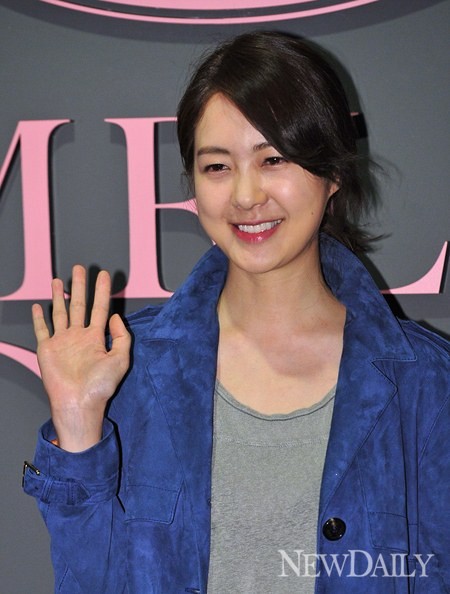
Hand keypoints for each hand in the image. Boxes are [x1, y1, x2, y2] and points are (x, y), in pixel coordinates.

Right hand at [32, 265, 130, 451]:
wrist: (78, 402)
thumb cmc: (100, 386)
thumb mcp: (120, 359)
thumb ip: (121, 336)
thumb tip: (116, 316)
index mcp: (96, 338)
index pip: (100, 308)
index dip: (102, 291)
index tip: (103, 275)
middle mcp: (79, 337)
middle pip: (79, 305)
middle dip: (79, 286)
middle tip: (80, 268)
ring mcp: (62, 342)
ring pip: (60, 312)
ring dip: (59, 296)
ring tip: (58, 280)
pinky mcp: (47, 349)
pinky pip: (42, 330)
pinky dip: (39, 318)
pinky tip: (39, 307)